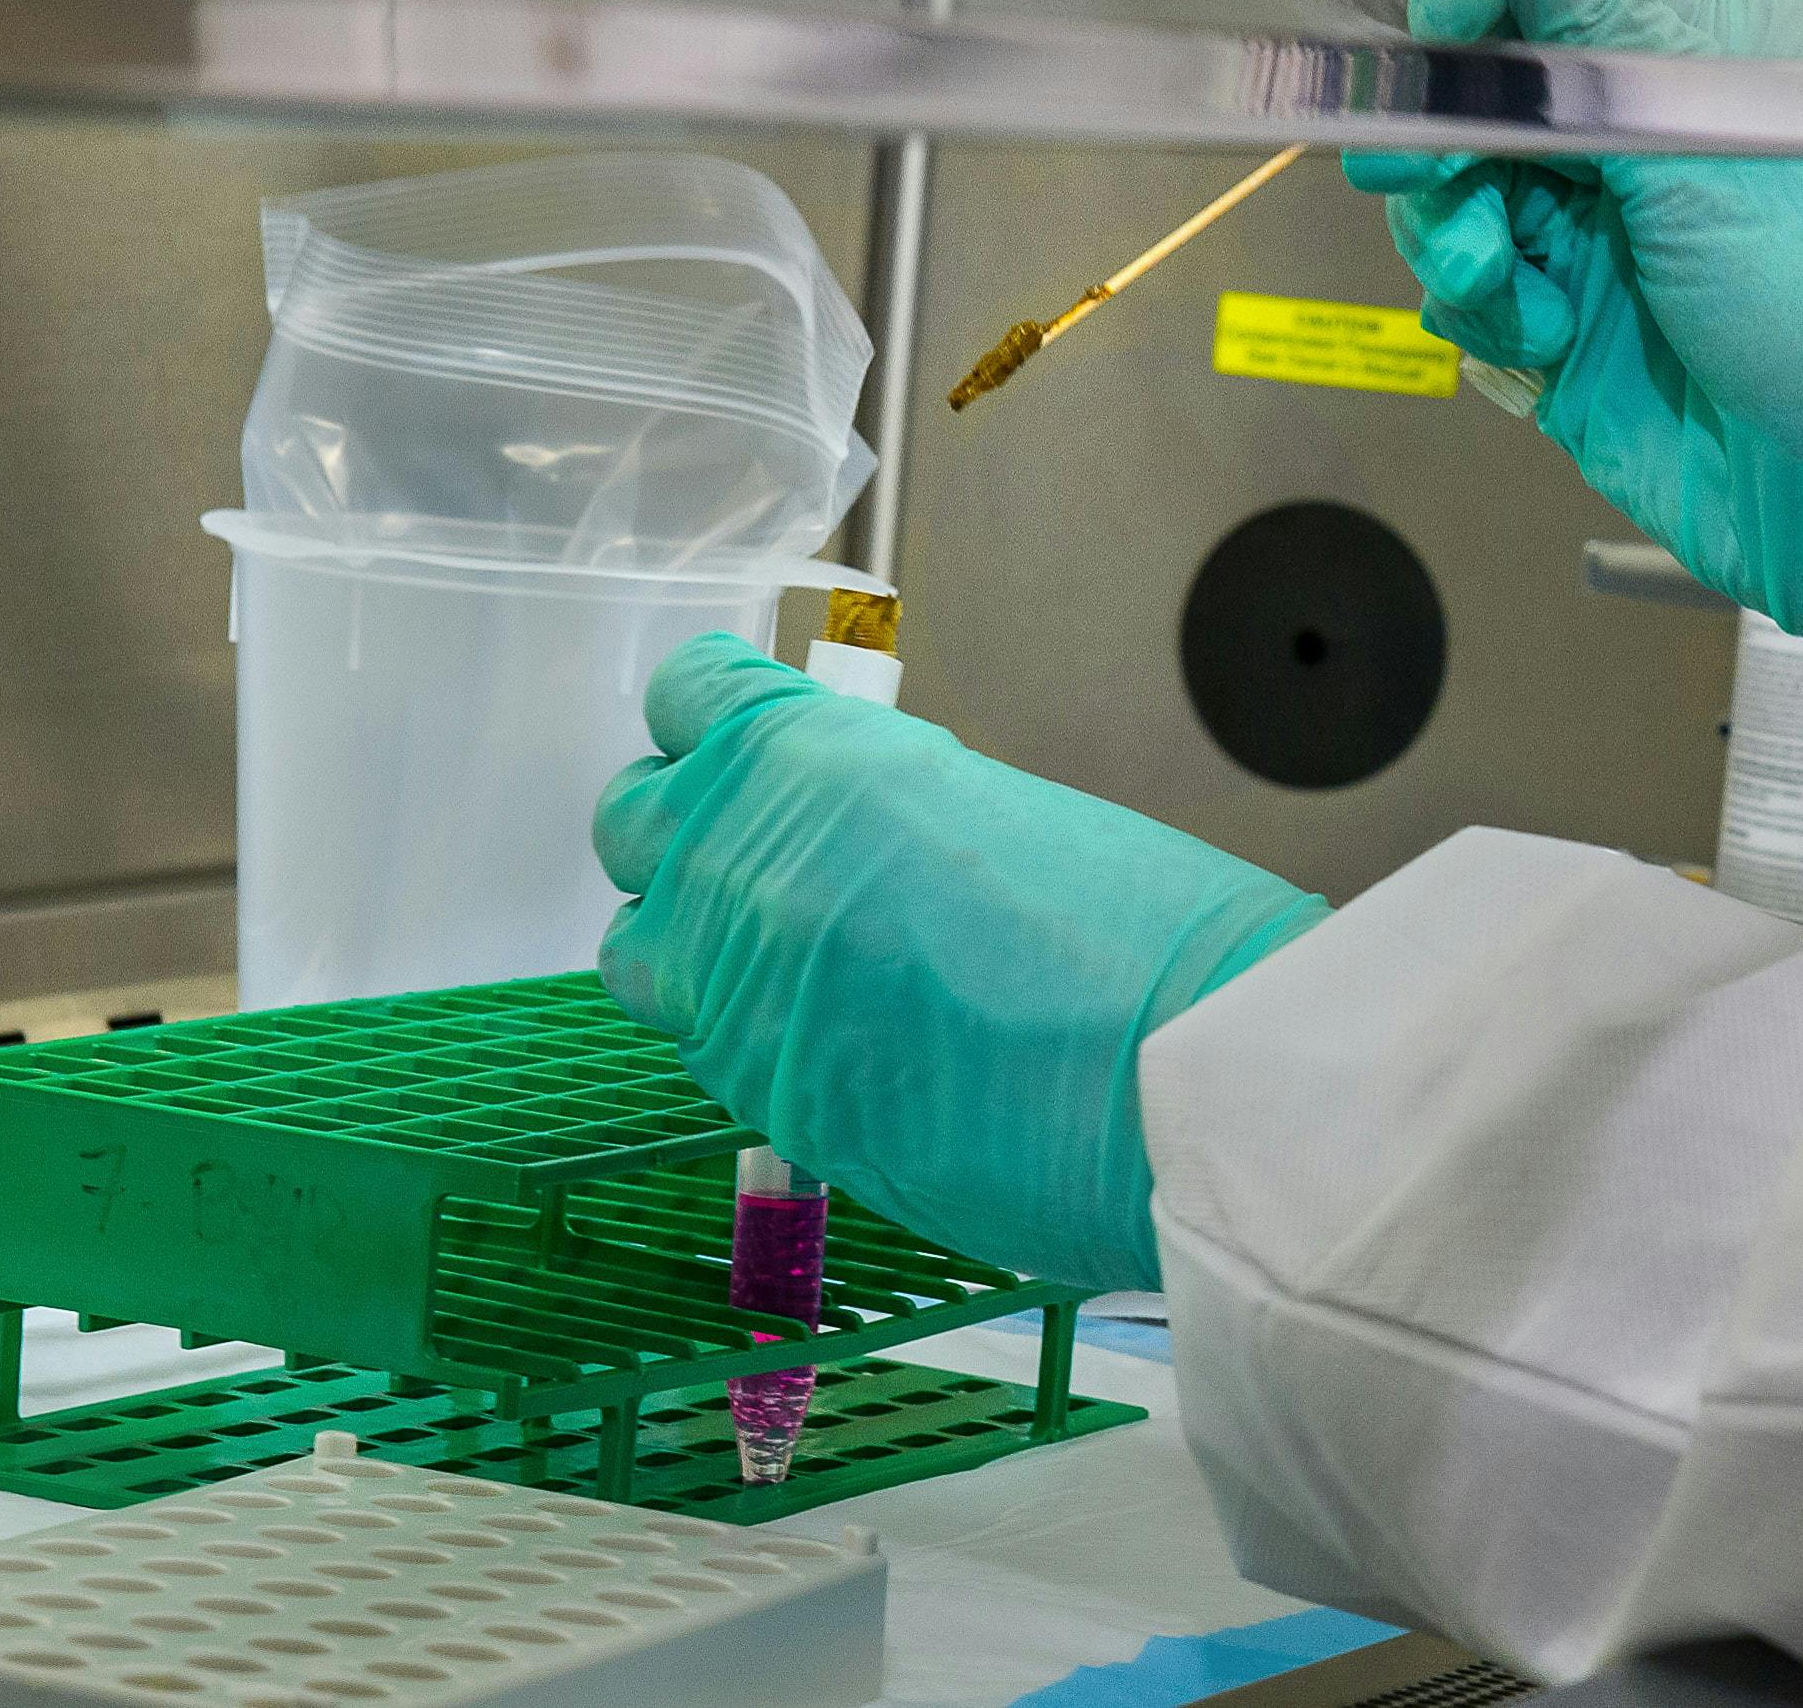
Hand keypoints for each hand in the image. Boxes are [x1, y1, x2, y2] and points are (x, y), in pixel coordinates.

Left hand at [593, 634, 1328, 1289]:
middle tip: (769, 854)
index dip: (716, 721)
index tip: (745, 741)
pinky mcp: (762, 1103)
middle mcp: (738, 865)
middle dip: (691, 831)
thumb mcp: (982, 802)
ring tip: (791, 959)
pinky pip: (709, 1049)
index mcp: (804, 759)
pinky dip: (755, 1037)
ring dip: (693, 944)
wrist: (1169, 1075)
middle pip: (633, 823)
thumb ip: (871, 804)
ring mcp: (731, 994)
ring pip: (640, 952)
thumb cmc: (1132, 926)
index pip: (687, 699)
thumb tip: (841, 830)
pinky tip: (845, 1039)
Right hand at [1349, 0, 1802, 808]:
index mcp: (1701, 59)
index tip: (1432, 47)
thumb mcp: (1718, 142)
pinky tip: (1537, 340)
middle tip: (1426, 178)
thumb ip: (1609, 16)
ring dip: (1458, 233)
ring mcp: (1604, 245)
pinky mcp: (1572, 343)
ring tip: (1504, 279)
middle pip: (1483, 95)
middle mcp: (1644, 143)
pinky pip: (1475, 301)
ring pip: (1463, 200)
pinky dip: (1484, 313)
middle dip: (1442, 133)